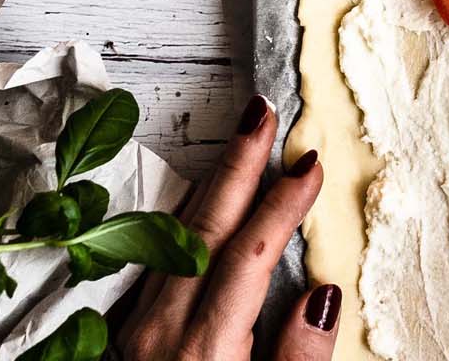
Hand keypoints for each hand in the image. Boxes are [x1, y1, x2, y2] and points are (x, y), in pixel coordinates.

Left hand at [118, 95, 338, 360]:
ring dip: (213, 182)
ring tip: (242, 137)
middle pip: (206, 228)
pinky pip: (156, 256)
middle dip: (239, 163)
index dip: (281, 205)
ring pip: (176, 236)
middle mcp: (163, 331)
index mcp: (205, 350)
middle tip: (263, 112)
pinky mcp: (126, 335)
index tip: (309, 165)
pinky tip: (203, 194)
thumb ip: (298, 358)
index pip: (249, 256)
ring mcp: (137, 331)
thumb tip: (322, 296)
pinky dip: (185, 214)